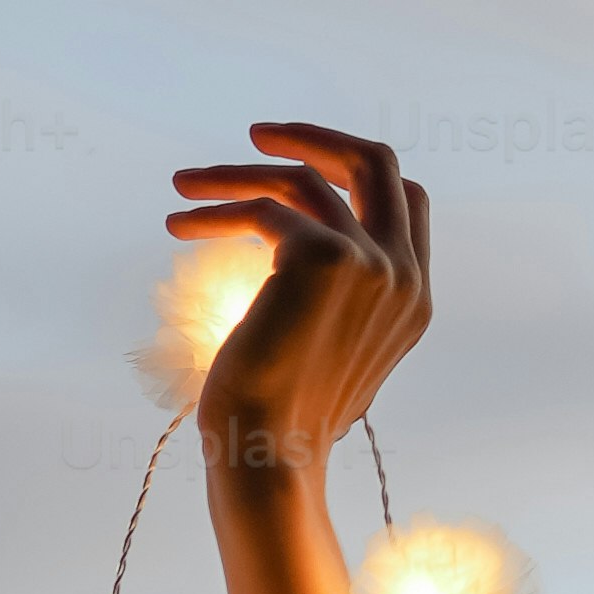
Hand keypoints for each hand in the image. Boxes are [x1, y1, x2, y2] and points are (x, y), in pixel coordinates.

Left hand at [166, 120, 429, 483]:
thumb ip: (337, 304)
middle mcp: (403, 274)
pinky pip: (263, 207)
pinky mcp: (322, 256)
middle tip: (255, 136)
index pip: (405, 199)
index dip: (351, 171)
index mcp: (414, 298)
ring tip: (183, 184)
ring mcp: (371, 262)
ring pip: (303, 177)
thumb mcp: (327, 355)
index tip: (294, 169)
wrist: (269, 457)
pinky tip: (178, 226)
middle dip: (313, 138)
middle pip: (374, 162)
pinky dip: (215, 210)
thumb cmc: (282, 422)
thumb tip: (295, 254)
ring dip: (237, 173)